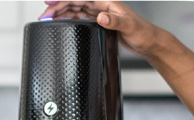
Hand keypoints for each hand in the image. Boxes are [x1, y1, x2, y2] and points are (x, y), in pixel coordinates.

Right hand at [39, 1, 168, 59]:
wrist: (149, 42)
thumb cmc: (143, 32)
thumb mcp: (129, 27)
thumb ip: (115, 21)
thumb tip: (101, 16)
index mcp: (107, 2)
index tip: (49, 2)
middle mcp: (102, 5)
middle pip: (75, 2)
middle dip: (57, 7)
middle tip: (44, 16)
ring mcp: (100, 12)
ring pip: (76, 9)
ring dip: (61, 13)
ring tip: (48, 19)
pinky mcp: (100, 21)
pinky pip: (80, 17)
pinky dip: (69, 19)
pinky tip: (62, 22)